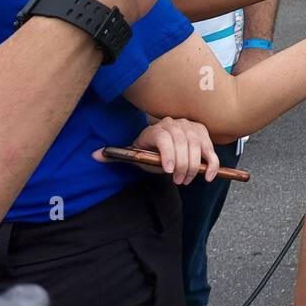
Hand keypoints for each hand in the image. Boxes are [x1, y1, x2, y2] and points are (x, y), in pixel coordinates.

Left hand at [93, 116, 220, 185]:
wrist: (160, 139)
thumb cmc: (146, 150)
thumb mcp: (132, 153)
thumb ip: (115, 155)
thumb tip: (93, 155)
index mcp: (154, 128)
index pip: (163, 137)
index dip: (168, 153)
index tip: (168, 171)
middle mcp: (173, 123)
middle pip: (183, 142)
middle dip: (182, 165)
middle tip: (179, 181)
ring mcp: (189, 126)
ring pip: (198, 144)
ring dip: (195, 166)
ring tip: (187, 180)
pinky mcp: (202, 132)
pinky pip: (210, 147)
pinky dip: (211, 162)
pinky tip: (209, 176)